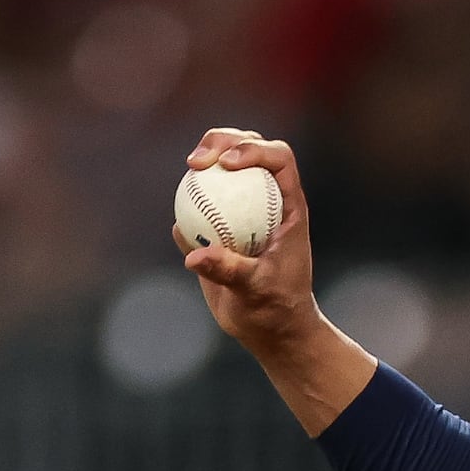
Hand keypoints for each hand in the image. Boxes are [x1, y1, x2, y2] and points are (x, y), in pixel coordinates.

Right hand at [179, 130, 378, 434]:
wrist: (271, 330)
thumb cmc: (276, 310)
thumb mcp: (257, 291)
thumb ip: (230, 270)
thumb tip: (194, 255)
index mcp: (288, 206)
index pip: (279, 159)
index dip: (253, 149)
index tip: (225, 163)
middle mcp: (267, 200)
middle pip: (249, 150)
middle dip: (222, 140)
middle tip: (197, 160)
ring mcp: (244, 210)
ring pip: (223, 171)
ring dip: (204, 161)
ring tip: (189, 169)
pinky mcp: (220, 228)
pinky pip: (201, 206)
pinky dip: (189, 205)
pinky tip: (181, 222)